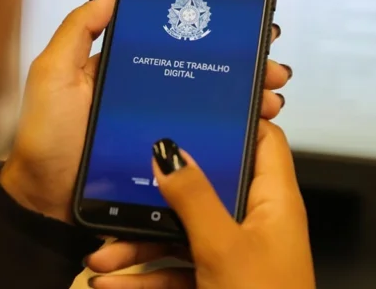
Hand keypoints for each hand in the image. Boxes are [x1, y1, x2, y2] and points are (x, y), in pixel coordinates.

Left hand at [0, 0, 292, 221]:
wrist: (46, 203)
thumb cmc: (45, 139)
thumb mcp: (53, 75)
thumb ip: (78, 30)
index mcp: (125, 69)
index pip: (177, 43)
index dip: (212, 34)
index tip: (246, 28)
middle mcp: (147, 95)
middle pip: (205, 73)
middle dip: (244, 67)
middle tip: (270, 66)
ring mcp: (159, 128)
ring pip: (213, 107)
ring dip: (247, 100)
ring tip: (269, 98)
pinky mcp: (165, 160)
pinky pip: (204, 143)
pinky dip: (233, 135)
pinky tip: (253, 130)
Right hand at [85, 120, 313, 288]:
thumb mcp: (222, 248)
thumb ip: (195, 197)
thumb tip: (171, 152)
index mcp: (273, 202)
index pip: (263, 141)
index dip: (235, 119)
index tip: (194, 105)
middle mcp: (256, 223)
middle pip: (206, 189)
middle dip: (158, 196)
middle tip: (123, 189)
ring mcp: (234, 255)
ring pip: (181, 235)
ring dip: (139, 247)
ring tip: (101, 260)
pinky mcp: (216, 282)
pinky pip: (176, 271)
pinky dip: (146, 278)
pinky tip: (112, 286)